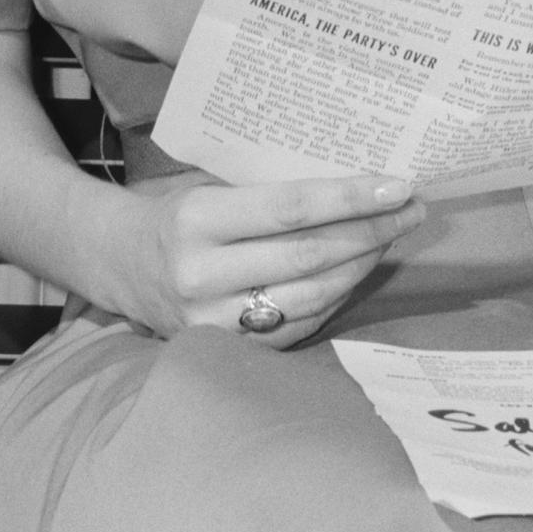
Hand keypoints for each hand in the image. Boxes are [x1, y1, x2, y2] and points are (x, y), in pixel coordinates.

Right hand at [105, 170, 425, 345]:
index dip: (352, 197)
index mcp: (198, 220)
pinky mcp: (226, 351)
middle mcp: (203, 275)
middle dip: (373, 230)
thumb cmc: (178, 212)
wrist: (119, 263)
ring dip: (363, 264)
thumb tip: (358, 180)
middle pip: (310, 255)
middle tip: (413, 209)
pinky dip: (338, 296)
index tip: (399, 184)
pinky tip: (358, 270)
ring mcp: (213, 322)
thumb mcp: (211, 186)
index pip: (292, 209)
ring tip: (392, 235)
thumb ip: (271, 189)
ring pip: (313, 295)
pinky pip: (300, 325)